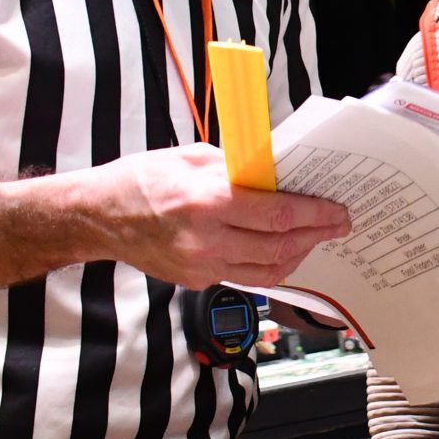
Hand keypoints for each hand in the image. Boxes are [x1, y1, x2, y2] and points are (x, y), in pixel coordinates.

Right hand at [95, 145, 351, 287]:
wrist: (100, 216)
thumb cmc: (144, 179)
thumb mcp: (194, 157)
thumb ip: (240, 169)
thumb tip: (281, 174)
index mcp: (209, 201)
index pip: (279, 213)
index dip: (315, 214)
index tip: (338, 211)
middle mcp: (208, 239)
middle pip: (280, 245)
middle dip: (316, 235)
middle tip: (338, 225)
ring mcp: (202, 265)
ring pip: (268, 269)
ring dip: (299, 254)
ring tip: (315, 239)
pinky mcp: (197, 280)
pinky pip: (246, 276)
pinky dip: (271, 265)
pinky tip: (283, 251)